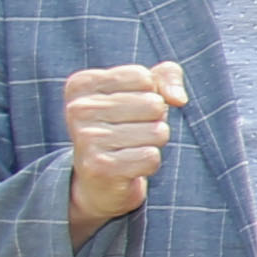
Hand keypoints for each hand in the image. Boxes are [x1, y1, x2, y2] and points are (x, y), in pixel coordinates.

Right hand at [63, 60, 184, 242]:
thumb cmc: (125, 126)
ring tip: (130, 148)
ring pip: (157, 131)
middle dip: (154, 120)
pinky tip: (129, 166)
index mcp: (81, 84)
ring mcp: (87, 138)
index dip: (150, 93)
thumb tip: (178, 99)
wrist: (99, 181)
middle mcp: (78, 109)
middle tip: (131, 132)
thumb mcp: (144, 90)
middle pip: (153, 104)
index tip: (128, 108)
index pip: (142, 77)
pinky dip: (149, 163)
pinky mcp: (100, 166)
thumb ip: (166, 76)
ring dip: (153, 143)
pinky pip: (151, 157)